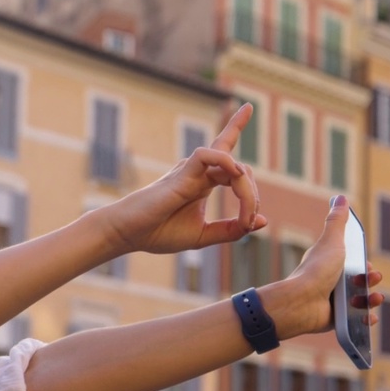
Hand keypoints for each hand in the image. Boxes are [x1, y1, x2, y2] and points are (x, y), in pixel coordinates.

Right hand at [99, 104, 267, 254]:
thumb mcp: (203, 235)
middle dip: (252, 195)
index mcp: (204, 184)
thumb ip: (230, 230)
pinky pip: (207, 154)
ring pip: (230, 162)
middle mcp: (199, 172)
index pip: (235, 165)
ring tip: (246, 215)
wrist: (128, 234)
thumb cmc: (158, 233)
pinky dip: (226, 161)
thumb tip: (261, 221)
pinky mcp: (181, 173)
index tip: (251, 221)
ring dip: (246, 190)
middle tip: (248, 222)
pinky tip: (236, 175)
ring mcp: (190, 170)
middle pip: (240, 169)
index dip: (252, 189)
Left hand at [267, 196, 384, 338]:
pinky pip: (356, 322)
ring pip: (362, 302)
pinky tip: (369, 317)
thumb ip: (337, 222)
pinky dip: (365, 320)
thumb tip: (340, 198)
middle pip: (361, 284)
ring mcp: (334, 303)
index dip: (367, 267)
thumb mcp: (332, 242)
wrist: (301, 302)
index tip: (369, 267)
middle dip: (372, 282)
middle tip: (370, 281)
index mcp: (331, 266)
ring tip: (372, 299)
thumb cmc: (316, 271)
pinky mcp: (335, 320)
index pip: (356, 266)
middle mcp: (332, 284)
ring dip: (373, 301)